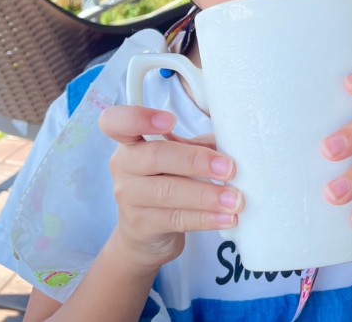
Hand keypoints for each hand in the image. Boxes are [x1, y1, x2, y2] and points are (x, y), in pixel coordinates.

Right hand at [99, 106, 243, 272]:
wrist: (144, 233)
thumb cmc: (165, 183)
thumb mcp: (177, 158)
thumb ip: (197, 146)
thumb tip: (233, 142)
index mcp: (130, 141)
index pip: (117, 122)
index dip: (140, 117)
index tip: (171, 119)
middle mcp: (123, 166)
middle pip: (155, 156)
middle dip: (195, 160)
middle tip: (228, 167)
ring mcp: (129, 197)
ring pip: (168, 192)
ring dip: (206, 195)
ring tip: (234, 199)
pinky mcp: (141, 225)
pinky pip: (176, 219)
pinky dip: (205, 218)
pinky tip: (226, 218)